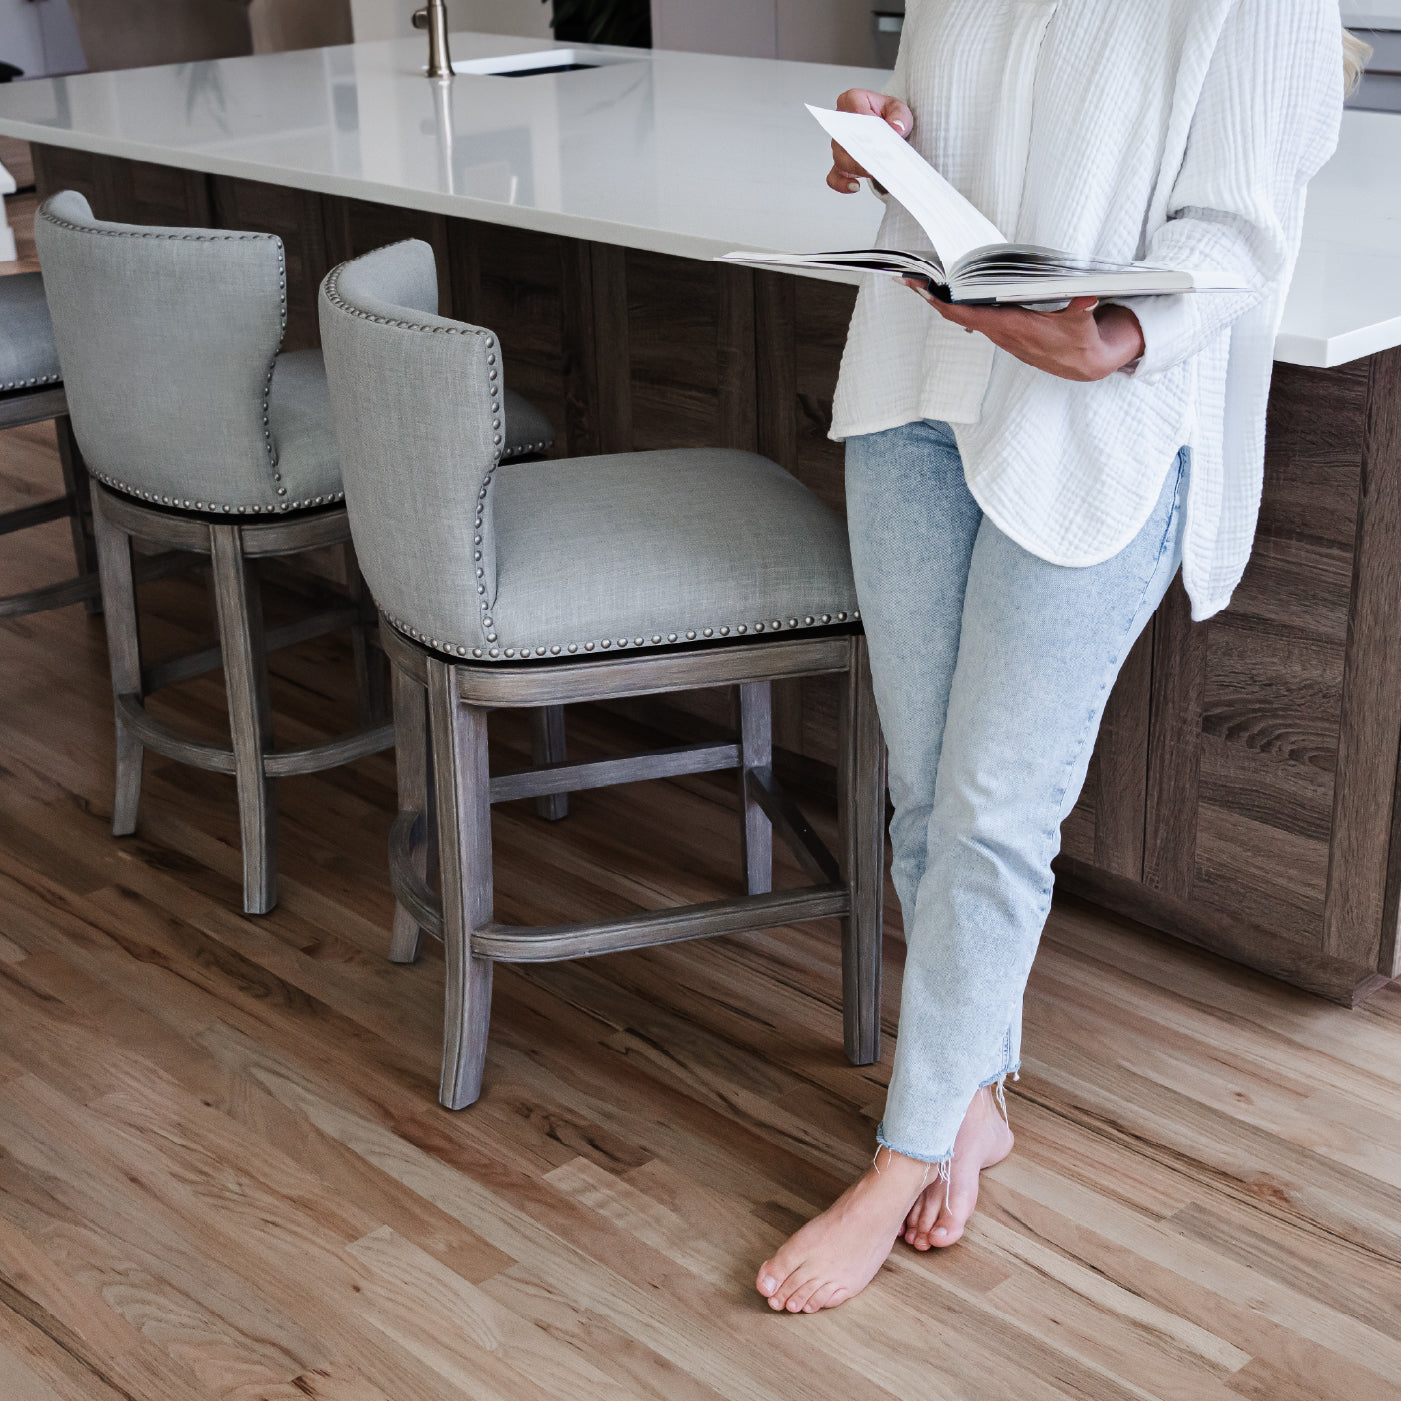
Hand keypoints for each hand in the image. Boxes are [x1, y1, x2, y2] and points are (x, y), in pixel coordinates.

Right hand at [828, 89, 912, 194]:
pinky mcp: (840, 165)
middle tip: (876, 158)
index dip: (866, 118)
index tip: (878, 130)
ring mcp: (839, 146)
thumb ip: (899, 116)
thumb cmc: (889, 116)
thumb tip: (896, 129)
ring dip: (857, 168)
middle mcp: (841, 124)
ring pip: (841, 159)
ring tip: (874, 172)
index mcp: (852, 101)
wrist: (888, 130)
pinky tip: (856, 186)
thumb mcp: (899, 109)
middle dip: (861, 150)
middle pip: (844, 138)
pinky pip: (834, 177)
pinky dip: (842, 184)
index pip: (854, 107)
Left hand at [902, 286, 1145, 381]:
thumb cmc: (1080, 340)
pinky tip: (951, 290)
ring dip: (943, 299)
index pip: (966, 313)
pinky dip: (959, 303)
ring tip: (924, 277)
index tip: (920, 286)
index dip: (941, 301)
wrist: (1084, 362)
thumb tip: (1085, 296)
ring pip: (963, 314)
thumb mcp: (1083, 322)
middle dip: (933, 295)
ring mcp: (999, 332)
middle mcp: (1000, 331)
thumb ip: (1081, 308)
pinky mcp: (1004, 331)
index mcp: (1011, 326)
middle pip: (956, 312)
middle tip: (911, 274)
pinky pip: (974, 316)